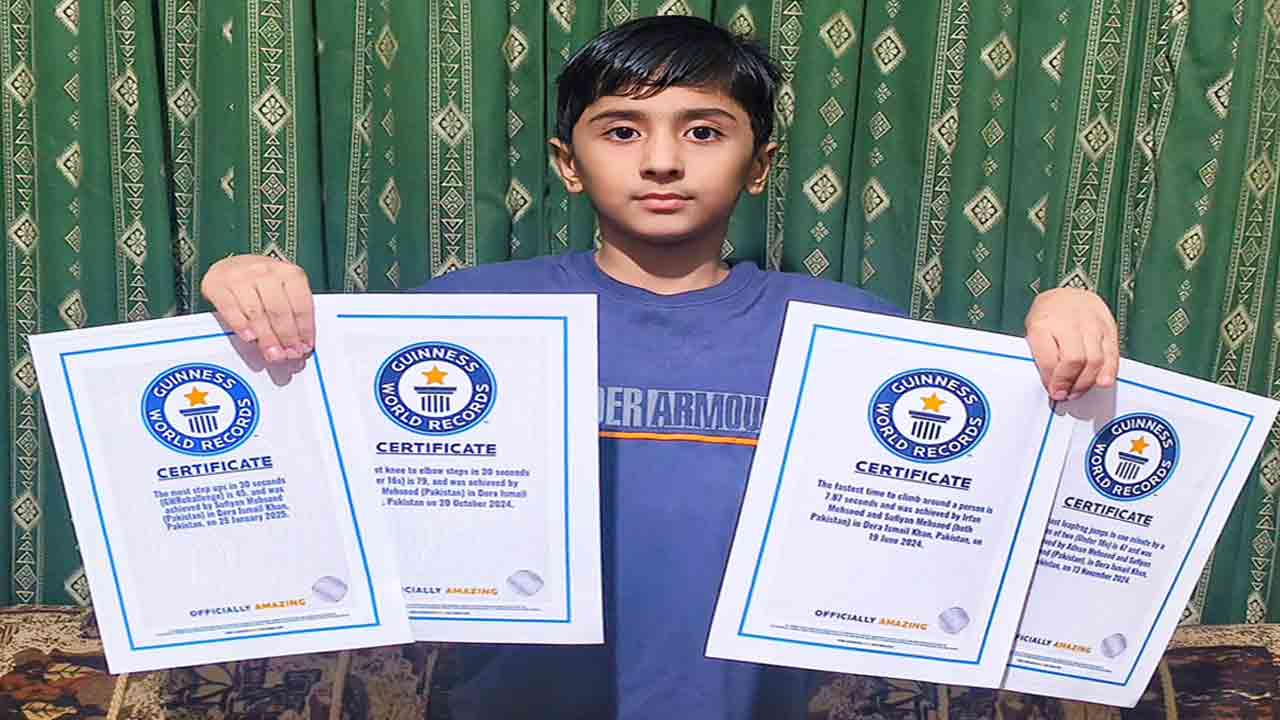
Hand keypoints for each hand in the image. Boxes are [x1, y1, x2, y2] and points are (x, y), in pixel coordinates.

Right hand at [200, 254, 314, 363]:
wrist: (231, 264)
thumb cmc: (261, 281)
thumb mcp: (283, 289)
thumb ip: (292, 312)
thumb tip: (299, 343)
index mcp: (288, 272)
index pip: (300, 303)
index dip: (304, 329)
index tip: (304, 347)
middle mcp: (265, 271)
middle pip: (278, 309)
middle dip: (286, 336)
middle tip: (288, 354)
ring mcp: (240, 277)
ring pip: (256, 312)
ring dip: (266, 337)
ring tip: (272, 353)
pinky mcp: (217, 285)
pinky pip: (230, 309)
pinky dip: (241, 325)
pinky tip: (250, 337)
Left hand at [1024, 287, 1118, 400]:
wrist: (1068, 292)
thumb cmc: (1048, 316)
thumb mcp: (1033, 330)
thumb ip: (1041, 355)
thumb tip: (1051, 384)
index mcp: (1043, 323)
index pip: (1049, 359)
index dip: (1052, 380)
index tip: (1053, 391)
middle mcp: (1069, 321)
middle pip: (1074, 360)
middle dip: (1070, 383)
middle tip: (1065, 394)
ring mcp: (1091, 323)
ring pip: (1095, 360)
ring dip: (1086, 382)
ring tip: (1077, 391)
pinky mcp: (1109, 327)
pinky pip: (1112, 354)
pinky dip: (1108, 371)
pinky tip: (1102, 382)